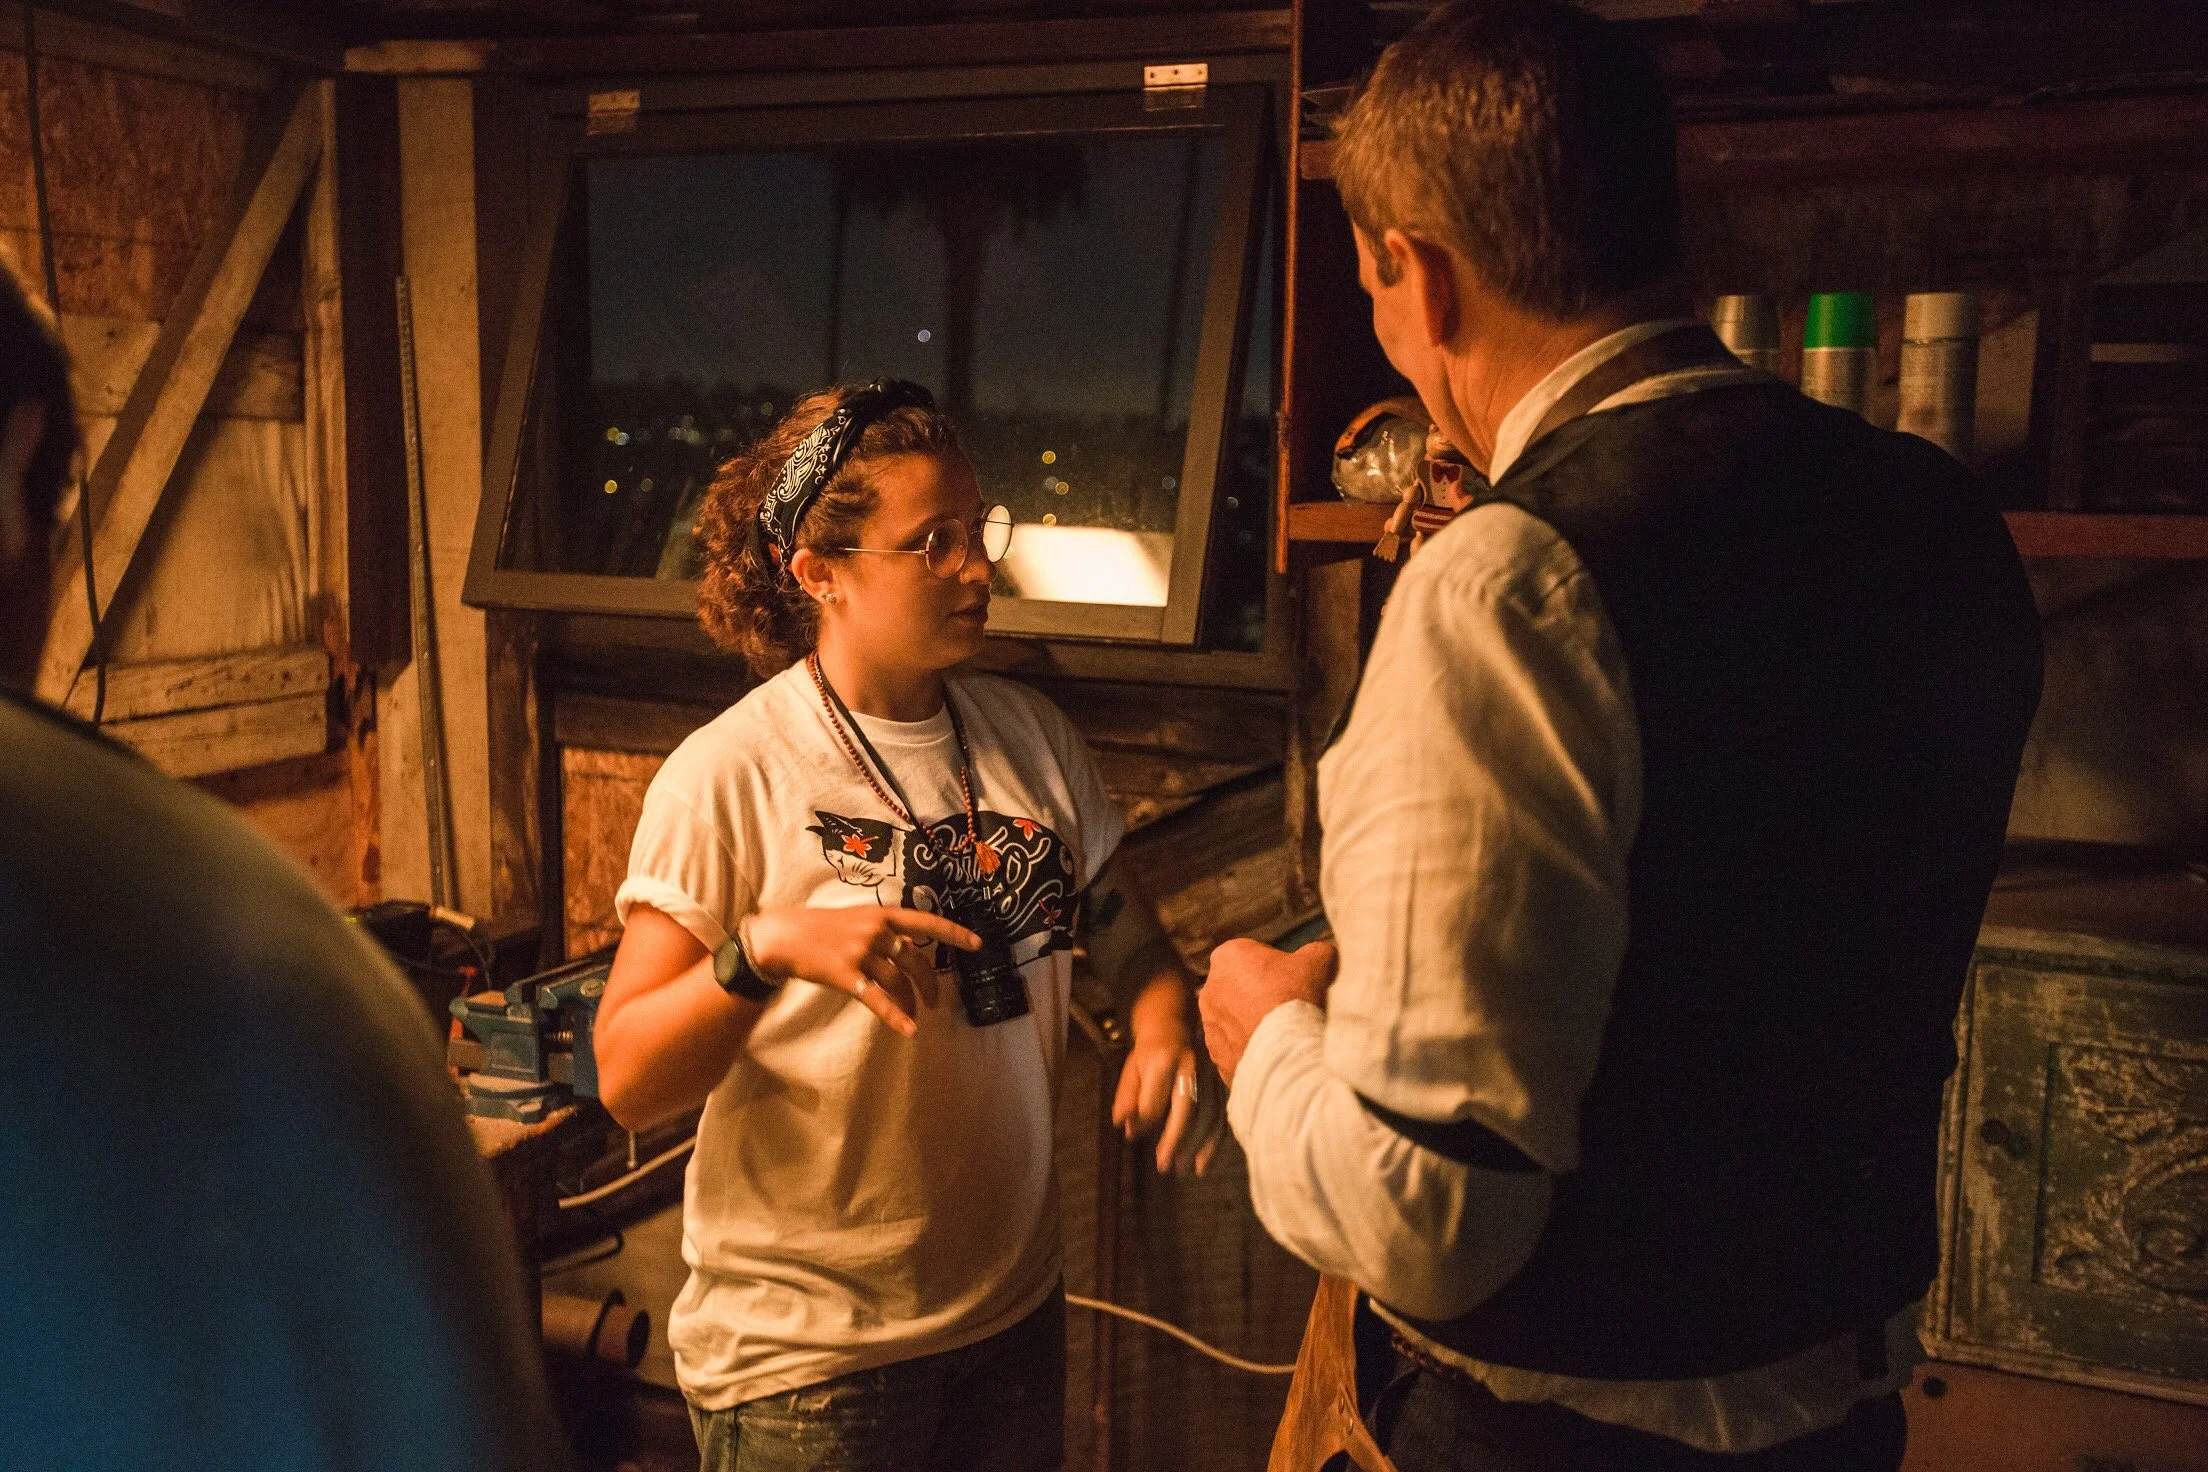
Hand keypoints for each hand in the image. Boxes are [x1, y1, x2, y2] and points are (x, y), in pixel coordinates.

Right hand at [746, 905, 980, 1037]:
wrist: (785, 936)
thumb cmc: (823, 928)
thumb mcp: (860, 920)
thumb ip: (887, 931)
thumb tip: (913, 945)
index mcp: (882, 914)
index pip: (926, 922)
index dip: (954, 933)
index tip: (978, 944)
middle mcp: (876, 930)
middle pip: (916, 960)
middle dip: (930, 984)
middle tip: (935, 1002)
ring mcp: (861, 952)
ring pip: (898, 982)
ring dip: (910, 1003)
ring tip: (913, 1014)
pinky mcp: (846, 974)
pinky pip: (877, 1000)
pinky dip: (896, 1017)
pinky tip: (909, 1030)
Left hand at [1112, 1010, 1224, 1176]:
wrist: (1176, 1025)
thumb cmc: (1149, 1054)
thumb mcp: (1131, 1069)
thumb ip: (1127, 1097)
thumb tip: (1125, 1127)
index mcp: (1163, 1059)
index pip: (1155, 1094)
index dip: (1144, 1118)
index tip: (1134, 1134)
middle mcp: (1191, 1066)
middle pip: (1186, 1106)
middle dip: (1176, 1139)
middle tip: (1164, 1166)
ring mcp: (1210, 1075)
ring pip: (1209, 1113)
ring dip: (1197, 1146)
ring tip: (1183, 1170)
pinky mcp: (1222, 1084)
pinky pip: (1222, 1116)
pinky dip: (1215, 1143)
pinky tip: (1203, 1164)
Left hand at [1199, 939, 1337, 1089]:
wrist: (1285, 1054)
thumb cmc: (1296, 997)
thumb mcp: (1317, 961)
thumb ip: (1315, 952)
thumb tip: (1321, 955)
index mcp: (1227, 957)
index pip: (1251, 953)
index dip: (1274, 965)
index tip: (1291, 978)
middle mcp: (1209, 989)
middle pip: (1239, 987)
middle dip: (1259, 994)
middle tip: (1287, 1005)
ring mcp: (1209, 1025)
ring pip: (1234, 1018)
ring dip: (1252, 1021)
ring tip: (1281, 1032)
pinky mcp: (1215, 1055)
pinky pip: (1235, 1047)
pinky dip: (1250, 1048)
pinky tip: (1272, 1052)